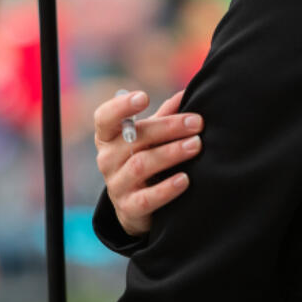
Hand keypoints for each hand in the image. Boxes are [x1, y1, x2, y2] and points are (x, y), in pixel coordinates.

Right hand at [93, 90, 202, 236]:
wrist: (137, 208)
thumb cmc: (146, 160)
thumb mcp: (150, 138)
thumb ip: (164, 116)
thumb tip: (185, 93)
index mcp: (108, 137)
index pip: (104, 118)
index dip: (121, 106)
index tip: (144, 97)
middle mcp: (107, 159)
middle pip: (134, 138)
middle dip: (168, 128)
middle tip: (196, 123)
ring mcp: (116, 185)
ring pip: (141, 165)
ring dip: (171, 153)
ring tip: (196, 145)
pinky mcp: (129, 208)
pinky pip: (147, 198)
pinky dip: (167, 188)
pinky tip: (185, 179)